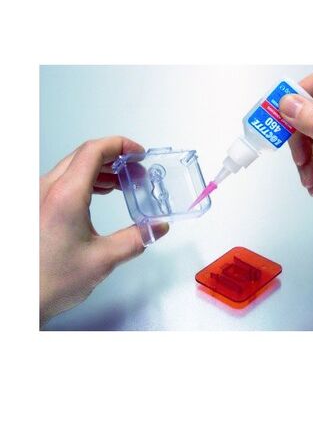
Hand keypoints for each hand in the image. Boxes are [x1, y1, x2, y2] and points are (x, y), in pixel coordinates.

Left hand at [40, 136, 168, 325]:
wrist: (21, 300)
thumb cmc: (49, 281)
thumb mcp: (104, 259)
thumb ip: (136, 239)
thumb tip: (157, 228)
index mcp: (65, 196)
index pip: (94, 151)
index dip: (120, 145)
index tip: (138, 152)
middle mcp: (47, 190)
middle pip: (84, 155)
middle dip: (115, 157)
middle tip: (136, 169)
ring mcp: (39, 197)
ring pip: (73, 166)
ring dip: (101, 169)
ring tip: (122, 182)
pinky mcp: (37, 206)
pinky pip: (64, 180)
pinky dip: (86, 179)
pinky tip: (100, 192)